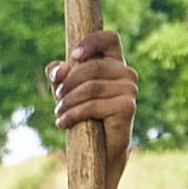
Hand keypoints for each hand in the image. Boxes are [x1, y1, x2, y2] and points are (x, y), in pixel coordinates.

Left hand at [44, 30, 135, 169]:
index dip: (92, 42)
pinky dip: (73, 114)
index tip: (74, 56)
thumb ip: (59, 74)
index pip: (110, 38)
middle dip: (69, 82)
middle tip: (56, 97)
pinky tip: (62, 123)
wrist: (101, 150)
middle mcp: (127, 73)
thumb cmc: (84, 114)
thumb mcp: (66, 89)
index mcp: (115, 62)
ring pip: (91, 87)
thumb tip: (59, 71)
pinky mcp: (127, 107)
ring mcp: (130, 90)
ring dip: (68, 101)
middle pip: (93, 66)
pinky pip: (93, 105)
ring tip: (58, 112)